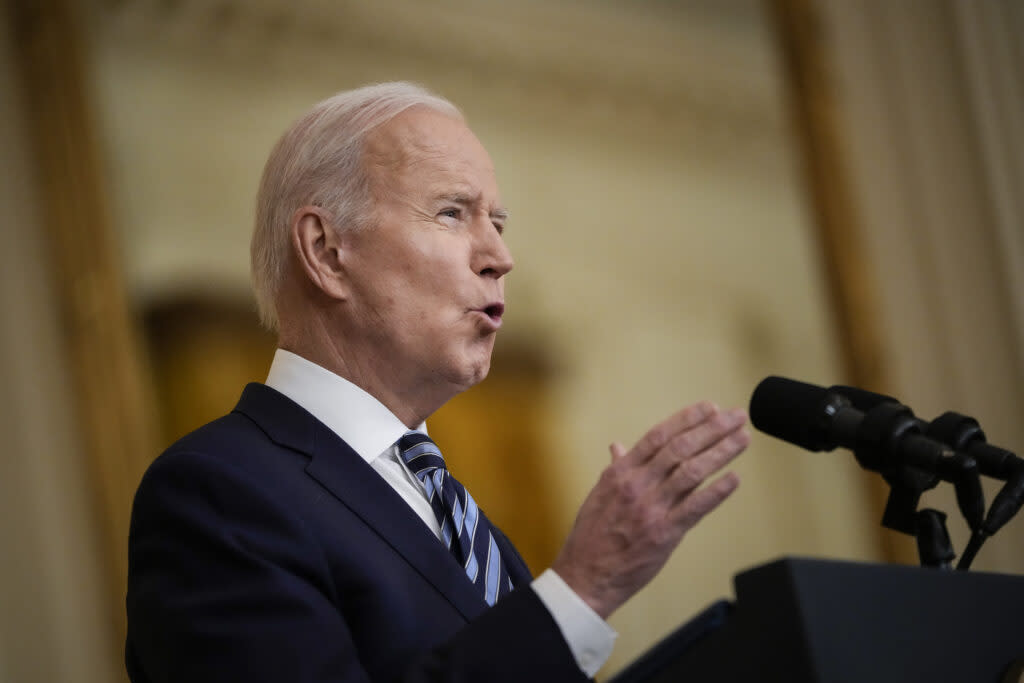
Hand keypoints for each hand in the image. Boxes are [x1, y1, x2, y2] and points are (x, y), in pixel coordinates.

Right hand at [551, 402, 748, 618]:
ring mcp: (651, 509)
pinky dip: (717, 491)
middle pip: (680, 448)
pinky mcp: (664, 534)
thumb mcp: (598, 494)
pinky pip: (695, 508)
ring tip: (743, 438)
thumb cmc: (590, 537)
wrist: (585, 576)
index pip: (659, 436)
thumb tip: (618, 446)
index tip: (710, 407)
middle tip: (737, 416)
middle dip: (713, 428)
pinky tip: (735, 478)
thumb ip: (615, 468)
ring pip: (692, 472)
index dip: (687, 419)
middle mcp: (637, 485)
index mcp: (620, 473)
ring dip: (721, 452)